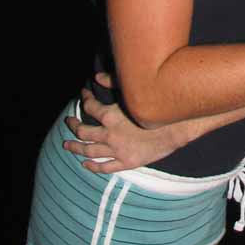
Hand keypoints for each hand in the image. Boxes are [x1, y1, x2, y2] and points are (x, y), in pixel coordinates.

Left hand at [64, 88, 179, 172]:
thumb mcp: (135, 91)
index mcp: (110, 116)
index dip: (85, 98)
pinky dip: (93, 166)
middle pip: (83, 132)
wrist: (178, 127)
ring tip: (67, 145)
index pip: (90, 106)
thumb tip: (96, 77)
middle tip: (68, 121)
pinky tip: (85, 164)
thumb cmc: (158, 106)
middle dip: (73, 125)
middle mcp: (109, 134)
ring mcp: (117, 150)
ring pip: (89, 151)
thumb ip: (113, 82)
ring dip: (76, 148)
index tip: (84, 94)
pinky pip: (105, 166)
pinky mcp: (127, 162)